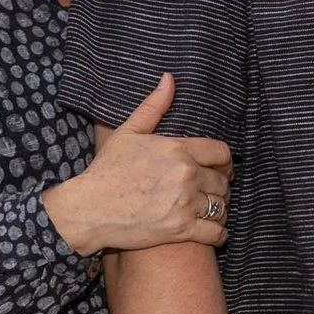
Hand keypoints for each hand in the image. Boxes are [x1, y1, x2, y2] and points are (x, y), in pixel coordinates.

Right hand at [43, 75, 232, 254]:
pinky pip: (215, 233)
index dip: (225, 162)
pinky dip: (219, 234)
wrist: (87, 209)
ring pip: (221, 206)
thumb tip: (169, 79)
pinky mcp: (180, 230)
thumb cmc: (106, 170)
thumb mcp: (128, 133)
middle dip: (221, 186)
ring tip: (213, 210)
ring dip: (220, 209)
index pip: (221, 152)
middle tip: (215, 192)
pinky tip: (215, 232)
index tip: (221, 169)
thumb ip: (153, 107)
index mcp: (178, 149)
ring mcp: (184, 204)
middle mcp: (186, 175)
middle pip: (223, 181)